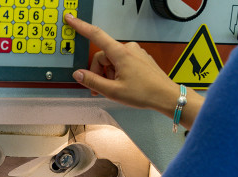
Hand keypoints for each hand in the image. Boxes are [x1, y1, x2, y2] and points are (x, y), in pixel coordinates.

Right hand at [65, 14, 202, 128]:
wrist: (166, 96)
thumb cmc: (144, 93)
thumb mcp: (113, 91)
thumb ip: (93, 81)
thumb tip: (78, 74)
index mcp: (120, 53)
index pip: (96, 35)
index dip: (81, 26)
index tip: (71, 19)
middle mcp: (128, 49)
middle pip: (103, 56)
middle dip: (98, 72)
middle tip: (98, 90)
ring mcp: (136, 53)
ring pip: (112, 60)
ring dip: (108, 74)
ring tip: (113, 90)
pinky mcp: (140, 58)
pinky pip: (122, 62)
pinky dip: (117, 73)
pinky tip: (122, 85)